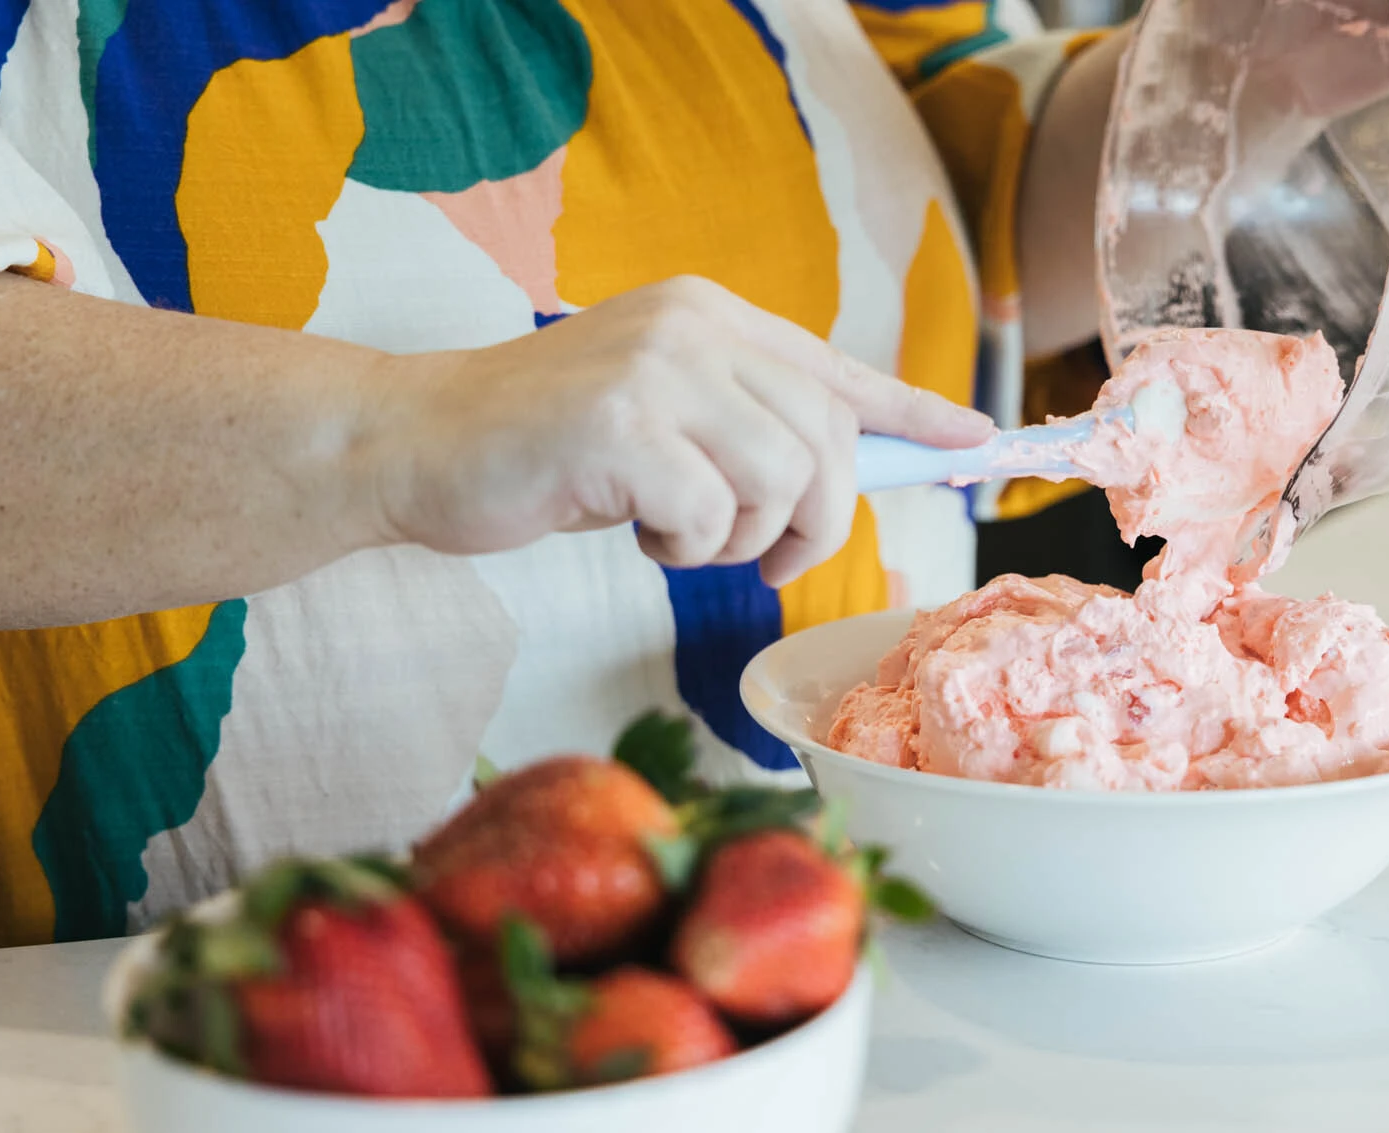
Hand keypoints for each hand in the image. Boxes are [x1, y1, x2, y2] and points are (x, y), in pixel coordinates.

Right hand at [360, 276, 994, 585]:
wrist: (415, 444)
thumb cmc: (544, 450)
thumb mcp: (660, 421)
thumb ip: (740, 428)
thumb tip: (837, 477)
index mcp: (711, 316)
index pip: (837, 367)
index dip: (911, 412)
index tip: (974, 443)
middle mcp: (695, 325)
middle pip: (826, 439)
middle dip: (815, 522)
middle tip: (765, 561)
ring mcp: (657, 368)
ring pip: (782, 480)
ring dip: (744, 541)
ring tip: (679, 538)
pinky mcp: (621, 424)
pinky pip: (714, 515)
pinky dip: (687, 550)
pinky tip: (636, 535)